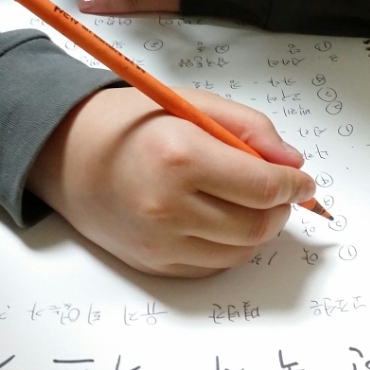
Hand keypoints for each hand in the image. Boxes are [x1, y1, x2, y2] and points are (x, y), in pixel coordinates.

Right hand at [26, 87, 315, 277]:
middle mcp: (168, 206)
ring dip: (258, 228)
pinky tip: (218, 218)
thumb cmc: (129, 123)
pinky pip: (214, 265)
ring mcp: (159, 242)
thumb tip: (292, 164)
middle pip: (257, 226)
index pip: (262, 187)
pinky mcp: (154, 264)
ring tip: (248, 201)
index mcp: (179, 157)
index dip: (294, 186)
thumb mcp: (192, 104)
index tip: (302, 180)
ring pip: (240, 251)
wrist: (67, 156)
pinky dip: (230, 246)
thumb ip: (250, 129)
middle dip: (280, 209)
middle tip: (280, 190)